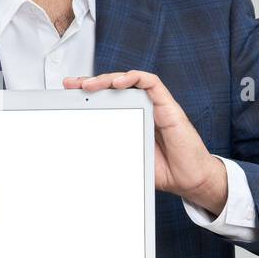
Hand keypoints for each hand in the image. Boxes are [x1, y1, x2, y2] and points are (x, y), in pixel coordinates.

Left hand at [63, 70, 227, 213]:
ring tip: (90, 84)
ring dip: (108, 78)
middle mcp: (143, 107)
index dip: (88, 94)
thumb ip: (112, 150)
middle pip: (115, 86)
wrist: (189, 179)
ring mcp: (156, 104)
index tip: (68, 93)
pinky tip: (119, 82)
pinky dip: (135, 78)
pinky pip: (152, 83)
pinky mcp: (168, 105)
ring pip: (130, 80)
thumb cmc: (164, 169)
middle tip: (72, 85)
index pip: (107, 99)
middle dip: (92, 82)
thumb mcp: (128, 158)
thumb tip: (82, 154)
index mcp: (132, 117)